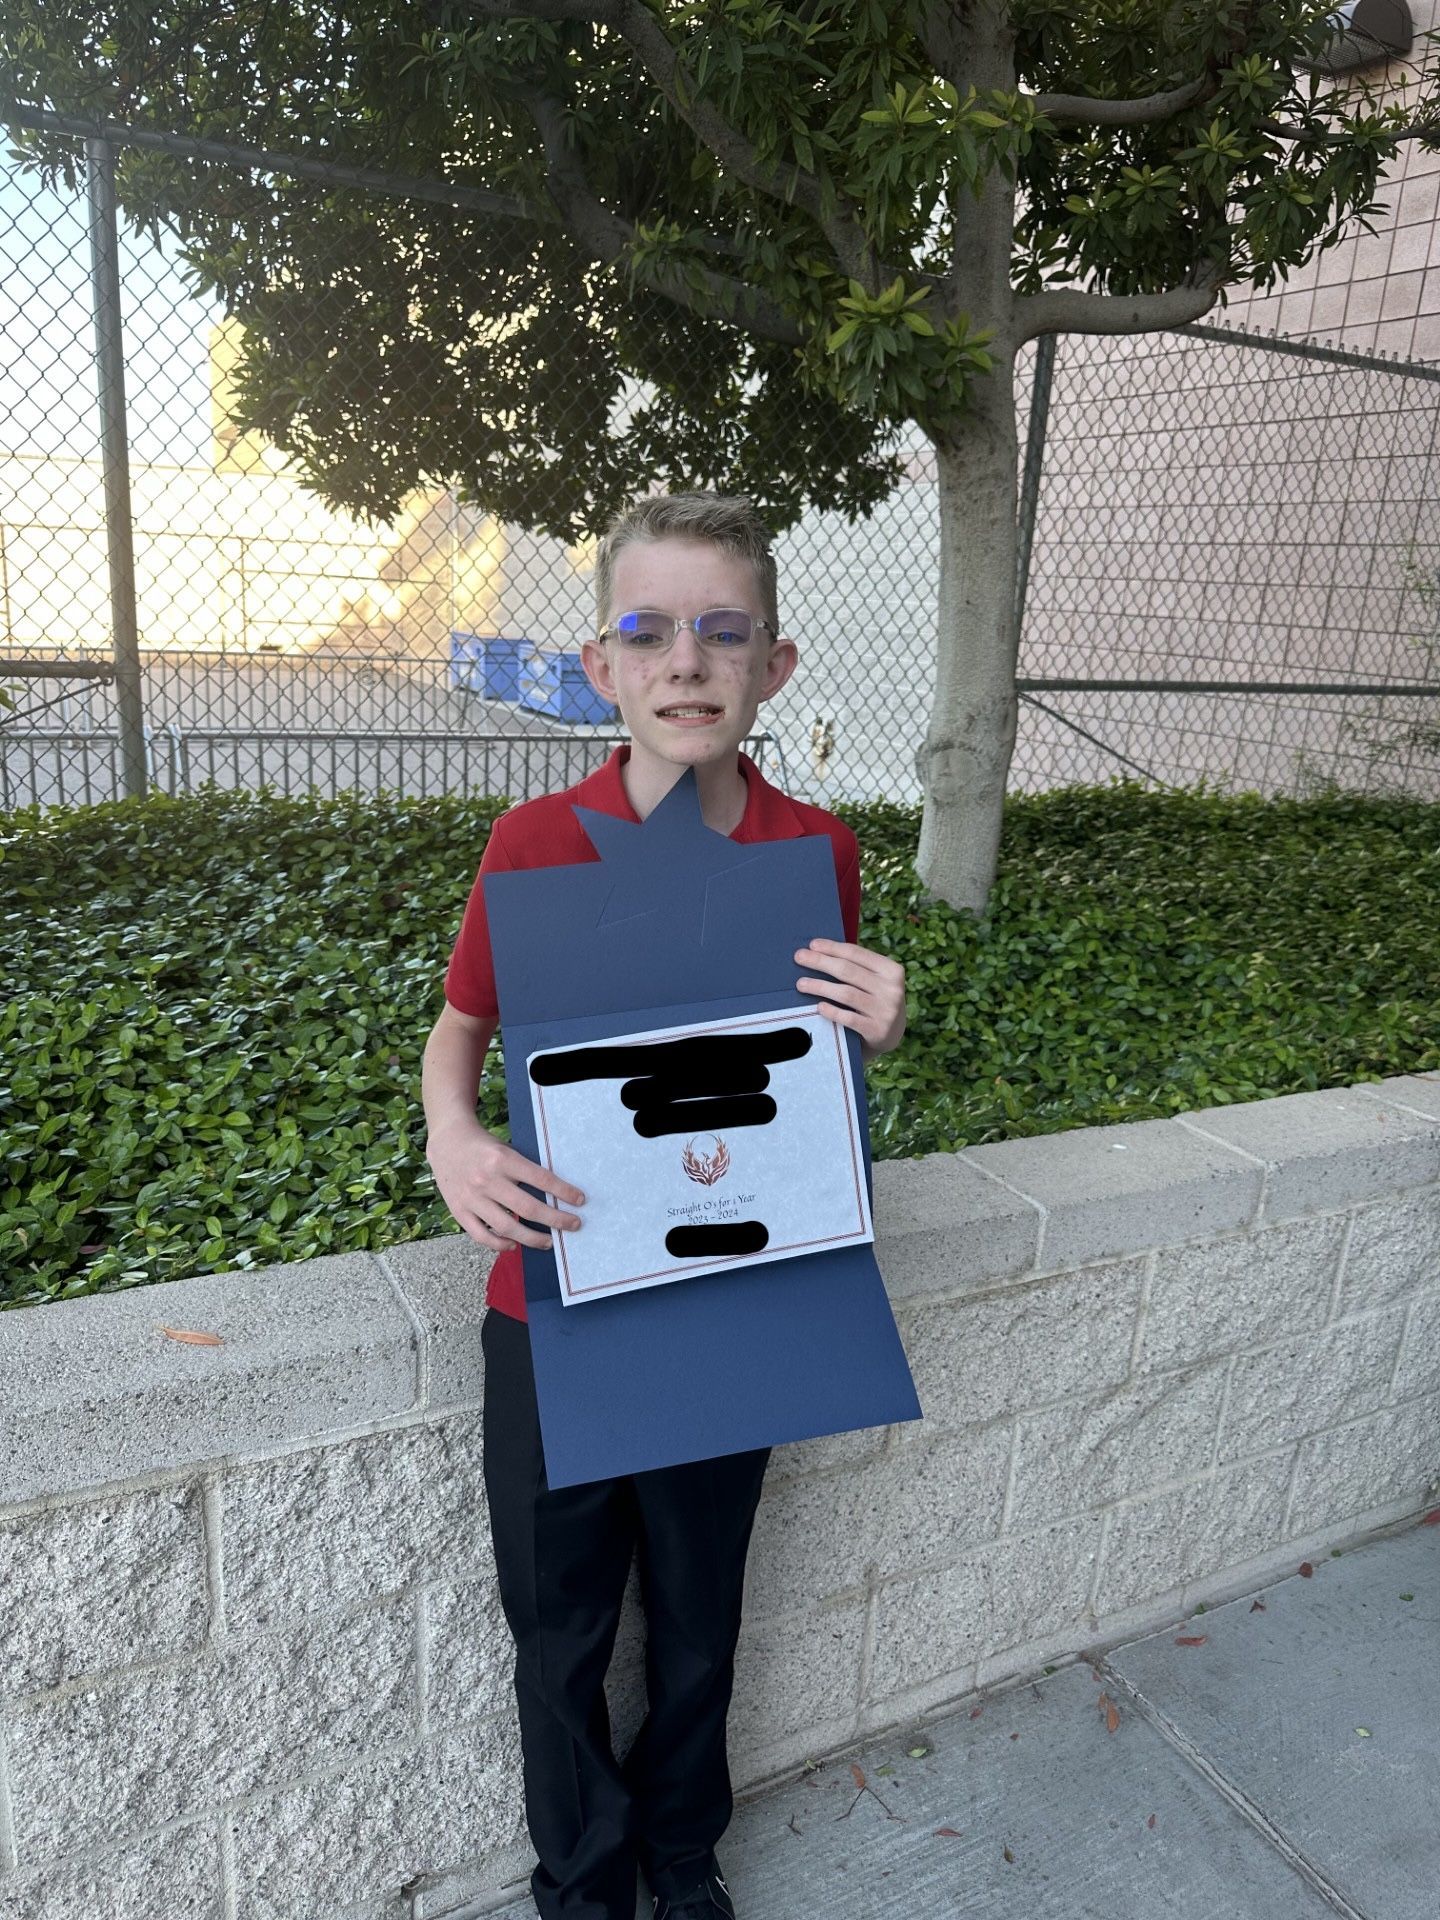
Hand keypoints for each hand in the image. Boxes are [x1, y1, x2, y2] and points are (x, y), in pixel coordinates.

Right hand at [425, 1119, 584, 1253]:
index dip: (564, 1192)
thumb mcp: (507, 1149)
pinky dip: (500, 1244)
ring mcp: (471, 1198)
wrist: (447, 1141)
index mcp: (502, 1159)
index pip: (541, 1179)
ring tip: (549, 1241)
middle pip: (528, 1209)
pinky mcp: (459, 1211)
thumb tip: (555, 1194)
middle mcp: (487, 1180)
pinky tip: (514, 1244)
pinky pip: (482, 1235)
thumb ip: (524, 1169)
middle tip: (574, 1225)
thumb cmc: (484, 1146)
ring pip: (507, 1227)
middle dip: (556, 1220)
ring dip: (533, 1239)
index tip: (580, 1200)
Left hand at [794, 938, 905, 1060]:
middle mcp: (892, 990)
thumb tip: (818, 951)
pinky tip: (818, 1007)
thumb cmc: (874, 1001)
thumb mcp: (875, 982)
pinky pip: (849, 1018)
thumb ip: (857, 968)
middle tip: (799, 958)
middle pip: (848, 971)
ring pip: (846, 994)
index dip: (832, 948)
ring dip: (820, 986)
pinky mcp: (877, 1031)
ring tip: (801, 984)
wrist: (891, 1036)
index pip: (857, 954)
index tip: (812, 945)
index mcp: (892, 971)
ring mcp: (886, 1012)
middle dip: (821, 962)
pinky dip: (832, 1011)